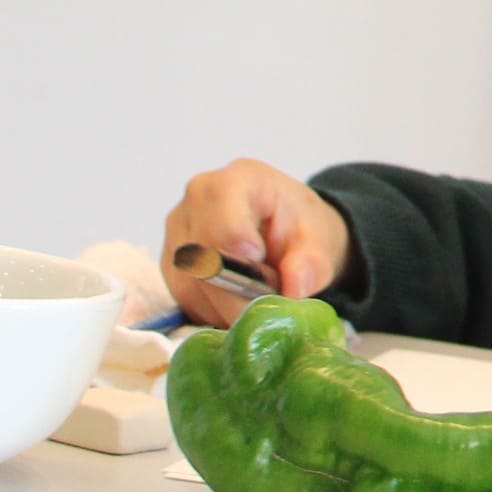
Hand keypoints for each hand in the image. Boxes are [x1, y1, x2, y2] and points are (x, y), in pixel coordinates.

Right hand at [159, 160, 350, 323]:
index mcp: (235, 182)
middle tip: (271, 296)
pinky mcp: (170, 263)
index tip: (265, 272)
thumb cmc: (300, 227)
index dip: (242, 256)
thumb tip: (294, 286)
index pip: (222, 223)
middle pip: (202, 261)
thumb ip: (312, 263)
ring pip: (190, 286)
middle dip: (240, 292)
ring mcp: (176, 232)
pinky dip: (215, 310)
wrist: (286, 229)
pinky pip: (185, 298)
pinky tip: (239, 300)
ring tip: (259, 294)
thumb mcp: (321, 239)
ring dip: (228, 305)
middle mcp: (194, 202)